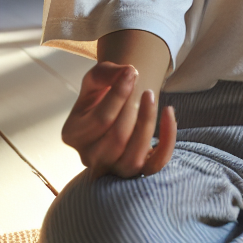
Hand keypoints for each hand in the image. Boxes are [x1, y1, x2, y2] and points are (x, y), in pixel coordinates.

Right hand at [62, 61, 176, 179]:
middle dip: (135, 110)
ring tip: (152, 97)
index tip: (132, 71)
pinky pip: (155, 165)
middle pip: (117, 139)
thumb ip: (107, 72)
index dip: (120, 94)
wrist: (116, 104)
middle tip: (144, 88)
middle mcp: (89, 157)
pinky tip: (169, 113)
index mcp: (73, 134)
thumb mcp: (98, 76)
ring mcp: (112, 168)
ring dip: (148, 125)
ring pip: (133, 159)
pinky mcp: (136, 170)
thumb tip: (128, 72)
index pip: (100, 120)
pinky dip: (167, 141)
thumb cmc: (104, 90)